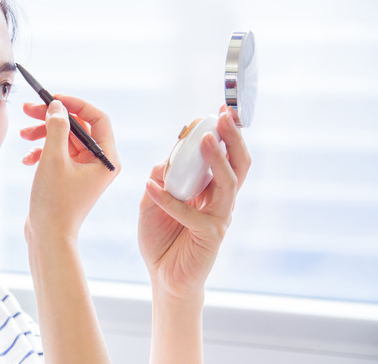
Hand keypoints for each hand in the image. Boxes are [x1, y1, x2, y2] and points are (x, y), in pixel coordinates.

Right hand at [20, 95, 119, 242]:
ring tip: (23, 135)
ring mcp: (85, 170)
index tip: (53, 98)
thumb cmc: (55, 202)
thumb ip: (57, 127)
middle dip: (52, 118)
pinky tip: (27, 159)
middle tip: (29, 110)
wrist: (48, 236)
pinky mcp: (70, 177)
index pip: (97, 118)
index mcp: (107, 158)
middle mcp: (100, 162)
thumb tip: (57, 106)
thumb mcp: (54, 159)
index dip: (75, 104)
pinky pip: (58, 154)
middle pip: (78, 126)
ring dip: (43, 134)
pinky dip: (42, 151)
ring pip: (65, 139)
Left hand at [139, 106, 250, 299]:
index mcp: (209, 188)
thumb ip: (160, 180)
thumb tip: (165, 161)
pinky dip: (170, 201)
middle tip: (224, 117)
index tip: (220, 110)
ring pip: (227, 184)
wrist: (164, 277)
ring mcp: (219, 217)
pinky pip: (192, 213)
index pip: (222, 156)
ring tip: (204, 140)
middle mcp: (220, 200)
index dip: (224, 134)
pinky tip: (151, 189)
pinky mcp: (210, 236)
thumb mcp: (151, 202)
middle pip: (237, 164)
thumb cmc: (162, 238)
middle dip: (233, 139)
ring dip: (216, 160)